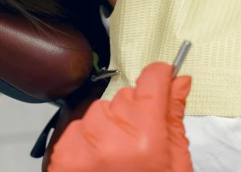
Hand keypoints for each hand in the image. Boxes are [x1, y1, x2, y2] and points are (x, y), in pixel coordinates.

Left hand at [47, 62, 193, 171]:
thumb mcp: (175, 163)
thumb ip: (173, 117)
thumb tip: (180, 81)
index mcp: (145, 138)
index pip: (152, 81)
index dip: (161, 77)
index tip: (163, 79)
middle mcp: (109, 136)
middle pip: (125, 98)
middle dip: (134, 114)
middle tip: (139, 147)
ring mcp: (80, 146)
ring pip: (99, 110)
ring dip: (108, 127)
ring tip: (116, 160)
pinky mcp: (60, 155)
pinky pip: (76, 128)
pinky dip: (86, 141)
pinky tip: (98, 165)